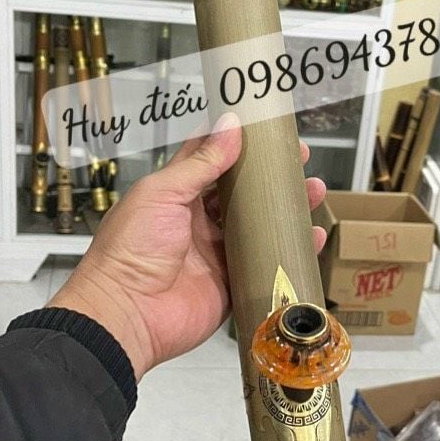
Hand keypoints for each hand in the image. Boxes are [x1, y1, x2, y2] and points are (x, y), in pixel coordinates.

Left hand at [48, 119, 326, 381]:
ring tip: (313, 189)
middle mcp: (197, 222)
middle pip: (241, 192)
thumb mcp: (162, 194)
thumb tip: (230, 125)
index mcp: (175, 195)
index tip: (265, 128)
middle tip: (299, 159)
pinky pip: (266, 263)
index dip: (236, 142)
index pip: (210, 159)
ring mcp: (216, 253)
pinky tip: (311, 235)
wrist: (126, 314)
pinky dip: (291, 250)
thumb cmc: (131, 249)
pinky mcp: (232, 283)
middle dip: (270, 176)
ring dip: (285, 208)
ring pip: (259, 225)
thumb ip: (201, 163)